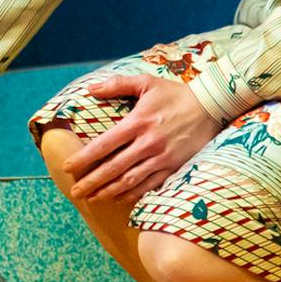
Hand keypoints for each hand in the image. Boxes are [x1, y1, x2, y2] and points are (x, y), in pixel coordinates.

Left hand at [62, 73, 223, 202]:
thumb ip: (117, 84)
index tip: (68, 167)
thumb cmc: (175, 94)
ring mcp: (162, 158)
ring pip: (130, 181)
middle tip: (75, 192)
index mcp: (137, 123)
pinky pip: (150, 186)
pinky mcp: (175, 167)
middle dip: (92, 182)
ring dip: (109, 192)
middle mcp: (148, 143)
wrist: (212, 106)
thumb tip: (91, 88)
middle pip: (114, 168)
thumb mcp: (146, 82)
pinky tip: (119, 198)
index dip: (84, 158)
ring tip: (92, 198)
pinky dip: (133, 194)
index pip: (104, 145)